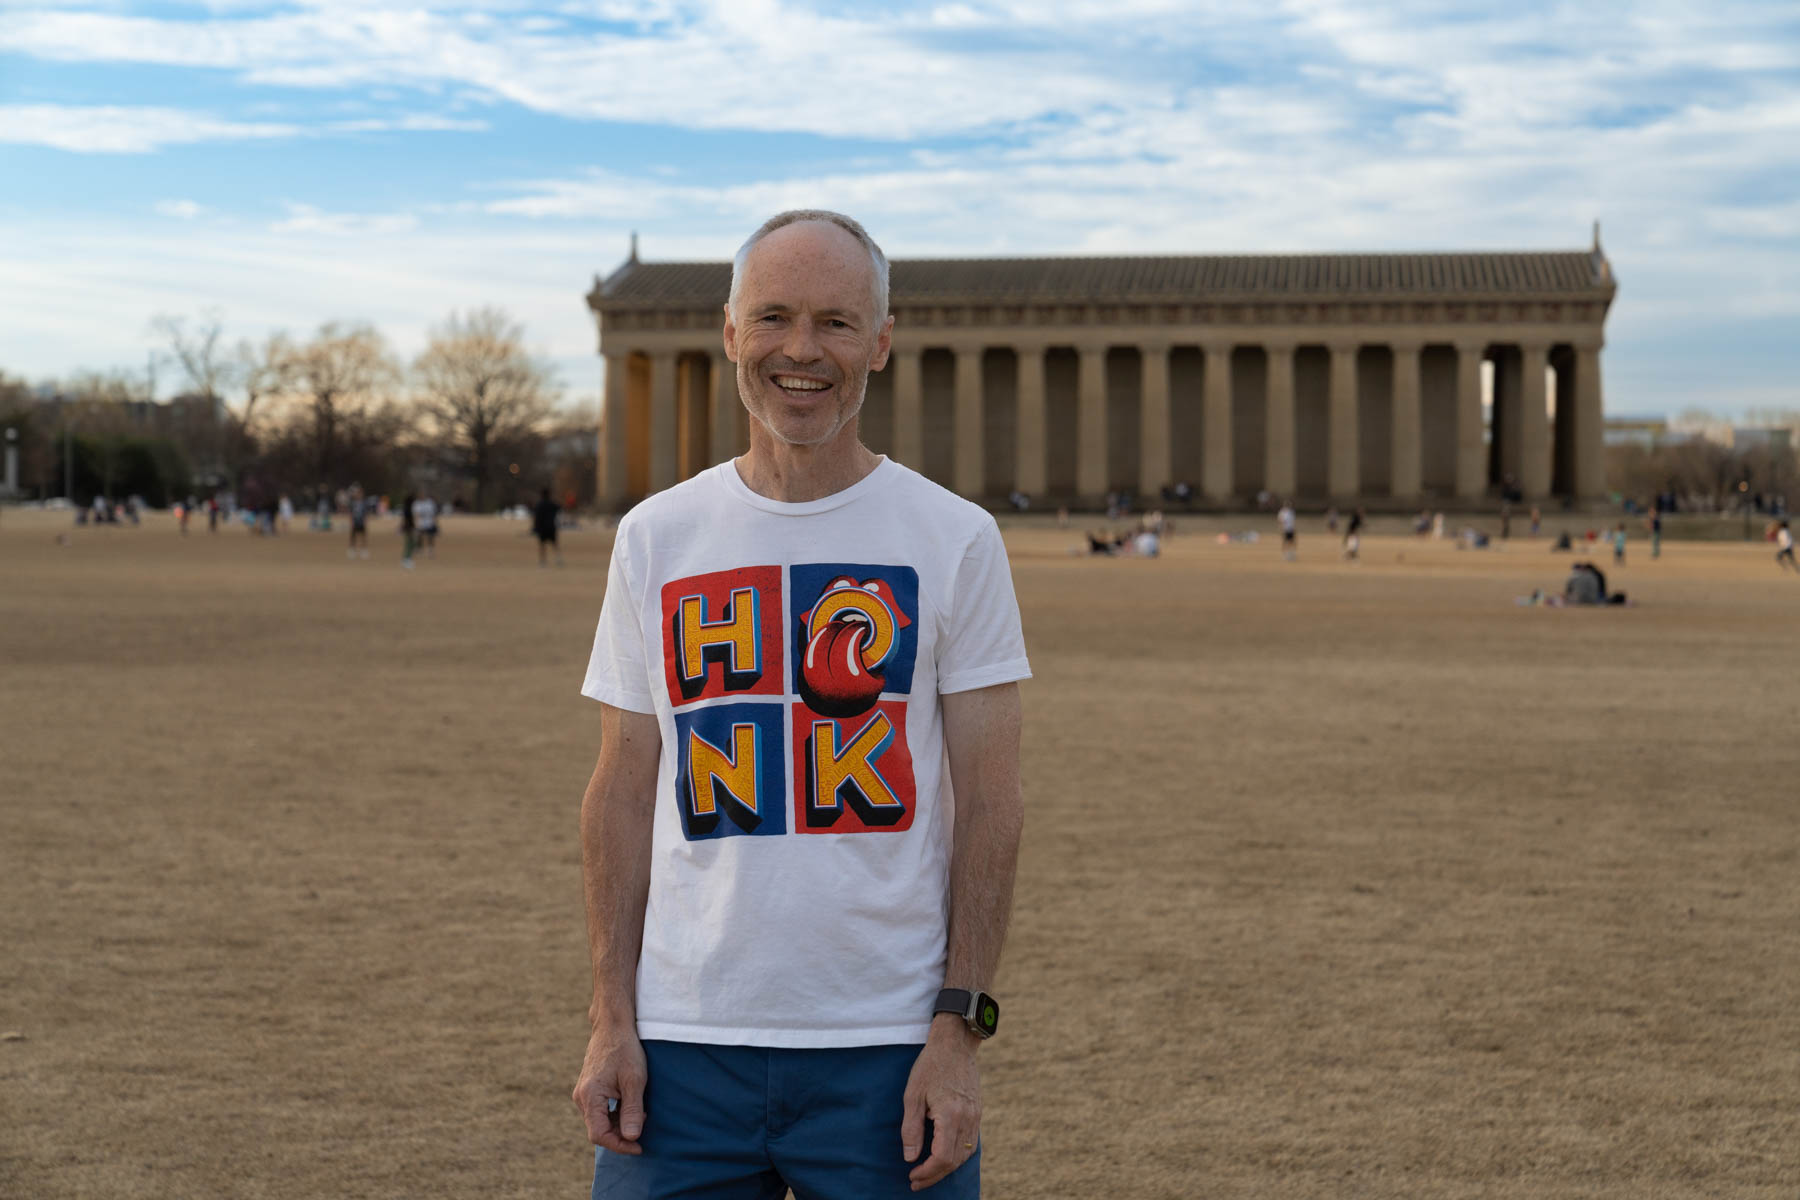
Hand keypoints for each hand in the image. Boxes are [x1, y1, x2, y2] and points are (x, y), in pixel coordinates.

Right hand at [572, 1023, 647, 1154]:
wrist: (613, 1026)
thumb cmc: (625, 1049)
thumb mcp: (634, 1080)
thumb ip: (632, 1110)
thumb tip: (632, 1138)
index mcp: (590, 1096)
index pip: (599, 1135)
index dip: (619, 1145)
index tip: (639, 1146)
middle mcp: (581, 1097)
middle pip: (598, 1130)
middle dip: (621, 1133)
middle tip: (643, 1123)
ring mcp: (583, 1093)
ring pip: (599, 1121)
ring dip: (619, 1124)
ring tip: (640, 1112)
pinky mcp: (588, 1089)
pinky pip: (599, 1111)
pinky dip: (614, 1114)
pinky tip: (630, 1104)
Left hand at [901, 1015, 981, 1190]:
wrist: (955, 1045)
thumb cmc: (930, 1066)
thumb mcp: (912, 1095)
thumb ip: (911, 1128)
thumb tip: (910, 1157)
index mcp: (951, 1115)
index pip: (942, 1157)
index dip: (927, 1172)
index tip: (912, 1175)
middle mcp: (967, 1119)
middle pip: (954, 1161)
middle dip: (934, 1176)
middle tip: (915, 1181)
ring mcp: (975, 1117)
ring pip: (965, 1155)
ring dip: (946, 1168)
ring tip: (927, 1173)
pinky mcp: (977, 1113)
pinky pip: (970, 1143)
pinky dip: (957, 1156)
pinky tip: (943, 1157)